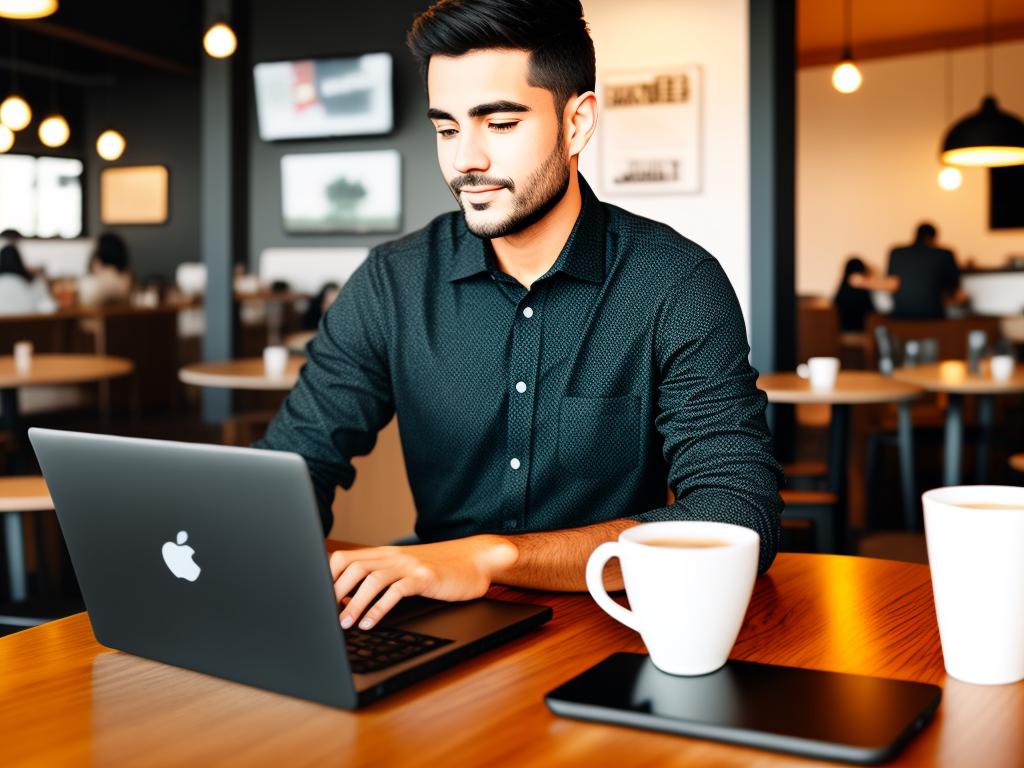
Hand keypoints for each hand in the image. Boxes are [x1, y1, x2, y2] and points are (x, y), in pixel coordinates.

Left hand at [329, 535, 517, 630]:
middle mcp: (393, 556)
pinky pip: (396, 591)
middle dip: (334, 592)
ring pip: (371, 579)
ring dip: (353, 603)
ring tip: (344, 624)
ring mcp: (409, 565)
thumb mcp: (407, 570)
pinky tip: (371, 623)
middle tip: (324, 616)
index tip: (317, 600)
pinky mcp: (424, 578)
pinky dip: (379, 609)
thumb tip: (346, 601)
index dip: (326, 577)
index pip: (344, 557)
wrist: (476, 560)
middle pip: (352, 567)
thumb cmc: (440, 570)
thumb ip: (381, 579)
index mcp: (385, 554)